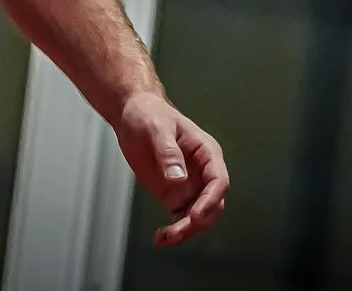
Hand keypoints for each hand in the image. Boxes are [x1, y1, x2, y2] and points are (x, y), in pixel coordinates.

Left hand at [115, 91, 228, 247]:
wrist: (132, 114)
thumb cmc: (149, 114)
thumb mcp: (156, 128)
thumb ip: (168, 152)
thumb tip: (177, 178)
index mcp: (206, 152)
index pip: (218, 181)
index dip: (210, 201)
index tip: (195, 215)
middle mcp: (202, 172)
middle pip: (212, 206)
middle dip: (197, 223)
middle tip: (175, 232)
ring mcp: (190, 186)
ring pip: (198, 217)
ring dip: (186, 232)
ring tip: (164, 239)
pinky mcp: (174, 195)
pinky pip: (181, 218)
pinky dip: (175, 231)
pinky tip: (161, 238)